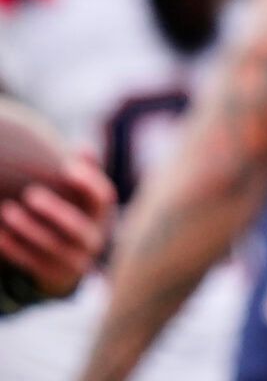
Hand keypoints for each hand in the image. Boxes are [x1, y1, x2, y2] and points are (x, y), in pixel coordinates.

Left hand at [0, 155, 116, 299]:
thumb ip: (86, 175)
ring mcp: (73, 261)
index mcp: (102, 215)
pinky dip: (13, 247)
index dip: (88, 183)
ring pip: (51, 247)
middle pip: (76, 227)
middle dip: (54, 211)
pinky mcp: (51, 274)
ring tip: (7, 211)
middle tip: (31, 194)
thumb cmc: (75, 217)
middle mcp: (93, 239)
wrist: (70, 265)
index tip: (68, 168)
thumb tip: (82, 146)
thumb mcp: (85, 201)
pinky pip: (30, 262)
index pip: (103, 198)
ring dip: (28, 229)